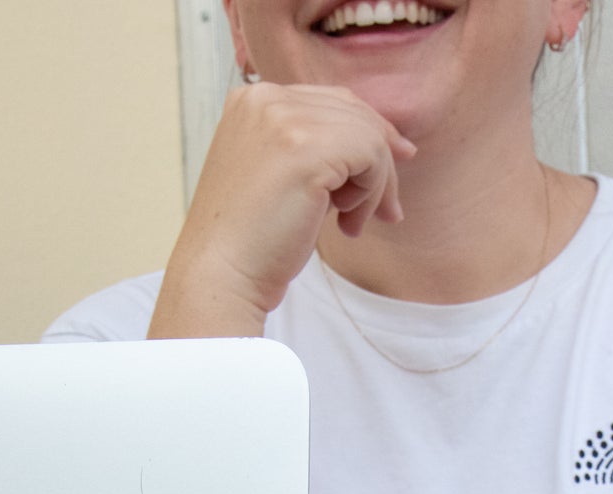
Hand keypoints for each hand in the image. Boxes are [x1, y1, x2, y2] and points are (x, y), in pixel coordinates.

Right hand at [149, 83, 415, 339]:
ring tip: (349, 225)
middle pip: (355, 114)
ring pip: (368, 136)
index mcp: (253, 100)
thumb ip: (315, 150)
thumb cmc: (252, 241)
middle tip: (387, 213)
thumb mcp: (280, 176)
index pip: (333, 102)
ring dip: (374, 188)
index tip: (390, 171)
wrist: (222, 274)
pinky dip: (371, 194)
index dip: (369, 135)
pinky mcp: (306, 148)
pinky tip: (345, 224)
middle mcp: (266, 98)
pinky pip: (371, 155)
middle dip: (380, 164)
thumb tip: (390, 145)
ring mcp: (284, 119)